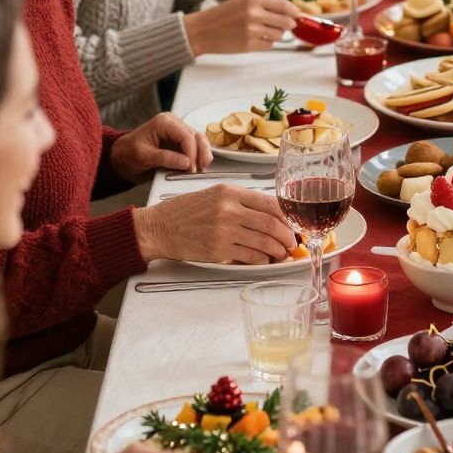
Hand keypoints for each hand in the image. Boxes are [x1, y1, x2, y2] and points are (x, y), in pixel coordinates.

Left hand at [112, 113, 211, 181]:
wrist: (120, 157)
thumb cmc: (127, 153)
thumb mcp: (143, 156)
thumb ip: (165, 158)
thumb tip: (186, 162)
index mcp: (164, 122)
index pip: (185, 135)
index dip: (192, 152)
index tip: (191, 168)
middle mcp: (173, 124)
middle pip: (196, 136)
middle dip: (201, 152)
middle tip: (202, 168)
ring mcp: (177, 132)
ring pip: (198, 141)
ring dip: (202, 154)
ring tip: (202, 168)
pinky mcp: (179, 142)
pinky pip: (194, 147)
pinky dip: (198, 157)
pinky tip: (198, 166)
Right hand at [134, 183, 300, 266]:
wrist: (158, 227)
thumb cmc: (184, 212)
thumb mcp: (213, 195)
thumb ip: (240, 201)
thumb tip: (269, 213)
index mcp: (230, 192)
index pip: (270, 203)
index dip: (287, 217)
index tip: (293, 225)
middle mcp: (229, 208)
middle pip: (271, 223)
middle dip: (287, 236)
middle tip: (292, 243)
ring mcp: (224, 229)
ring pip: (264, 241)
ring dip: (278, 250)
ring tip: (281, 254)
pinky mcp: (218, 249)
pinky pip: (250, 256)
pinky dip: (262, 260)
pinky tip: (264, 260)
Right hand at [184, 0, 302, 56]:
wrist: (201, 30)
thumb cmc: (222, 15)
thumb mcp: (242, 1)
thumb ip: (264, 5)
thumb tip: (291, 15)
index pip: (283, 5)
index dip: (294, 11)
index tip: (299, 15)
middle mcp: (253, 13)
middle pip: (286, 21)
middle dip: (289, 25)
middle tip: (287, 26)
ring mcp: (251, 30)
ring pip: (279, 34)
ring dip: (276, 34)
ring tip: (264, 31)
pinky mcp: (249, 45)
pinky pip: (269, 45)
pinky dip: (266, 43)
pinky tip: (255, 39)